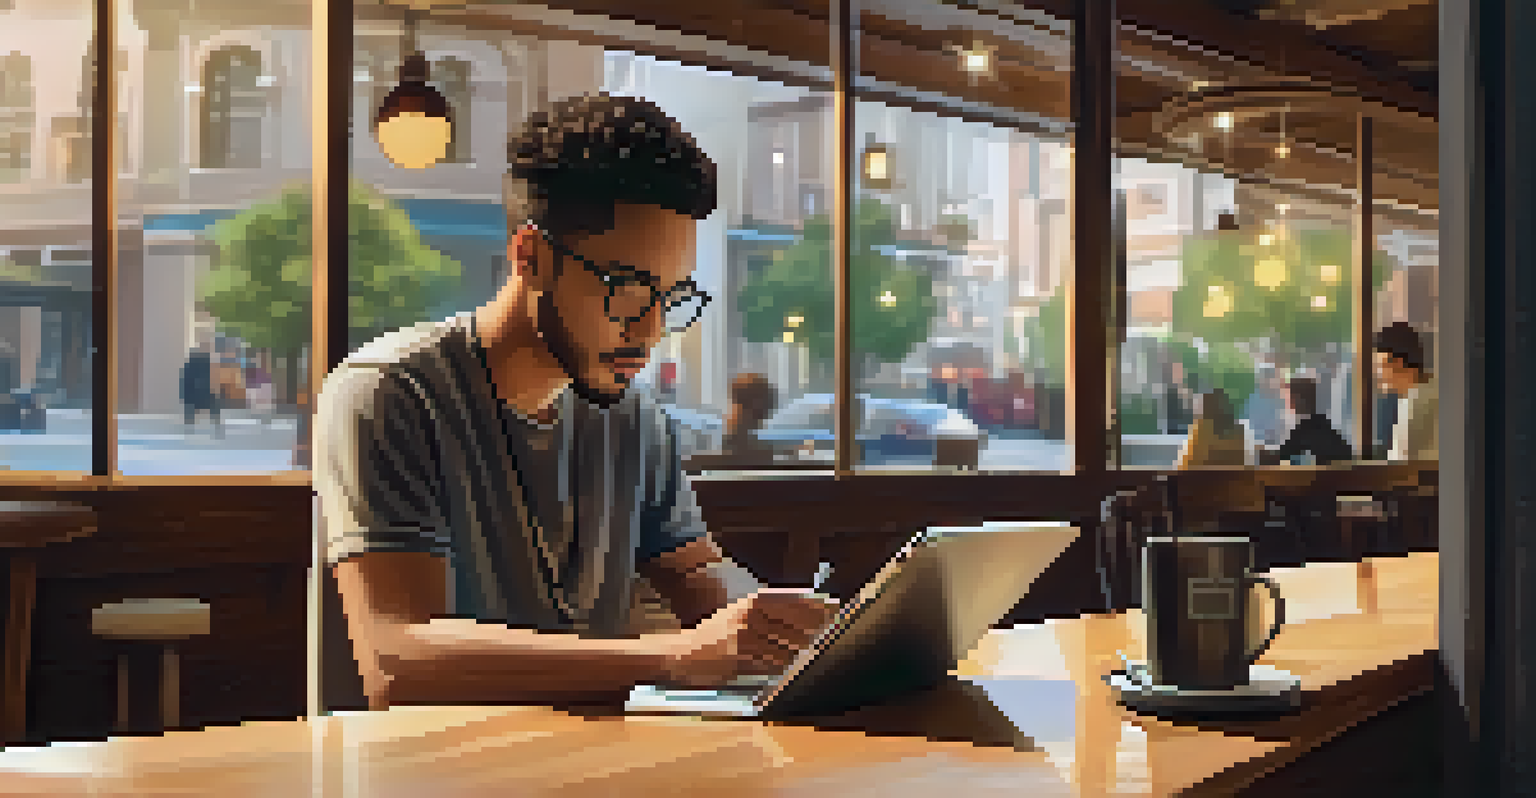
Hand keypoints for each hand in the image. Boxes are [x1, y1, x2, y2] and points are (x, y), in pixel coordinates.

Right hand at [660, 589, 838, 688]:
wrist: (684, 654)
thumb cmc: (718, 636)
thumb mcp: (742, 615)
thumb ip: (770, 614)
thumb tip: (809, 616)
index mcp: (753, 601)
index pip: (793, 600)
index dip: (817, 605)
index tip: (838, 608)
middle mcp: (750, 613)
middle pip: (794, 621)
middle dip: (818, 627)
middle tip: (839, 630)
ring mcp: (744, 633)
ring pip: (785, 642)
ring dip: (806, 648)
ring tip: (823, 650)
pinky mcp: (739, 654)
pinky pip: (771, 661)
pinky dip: (786, 665)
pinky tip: (797, 667)